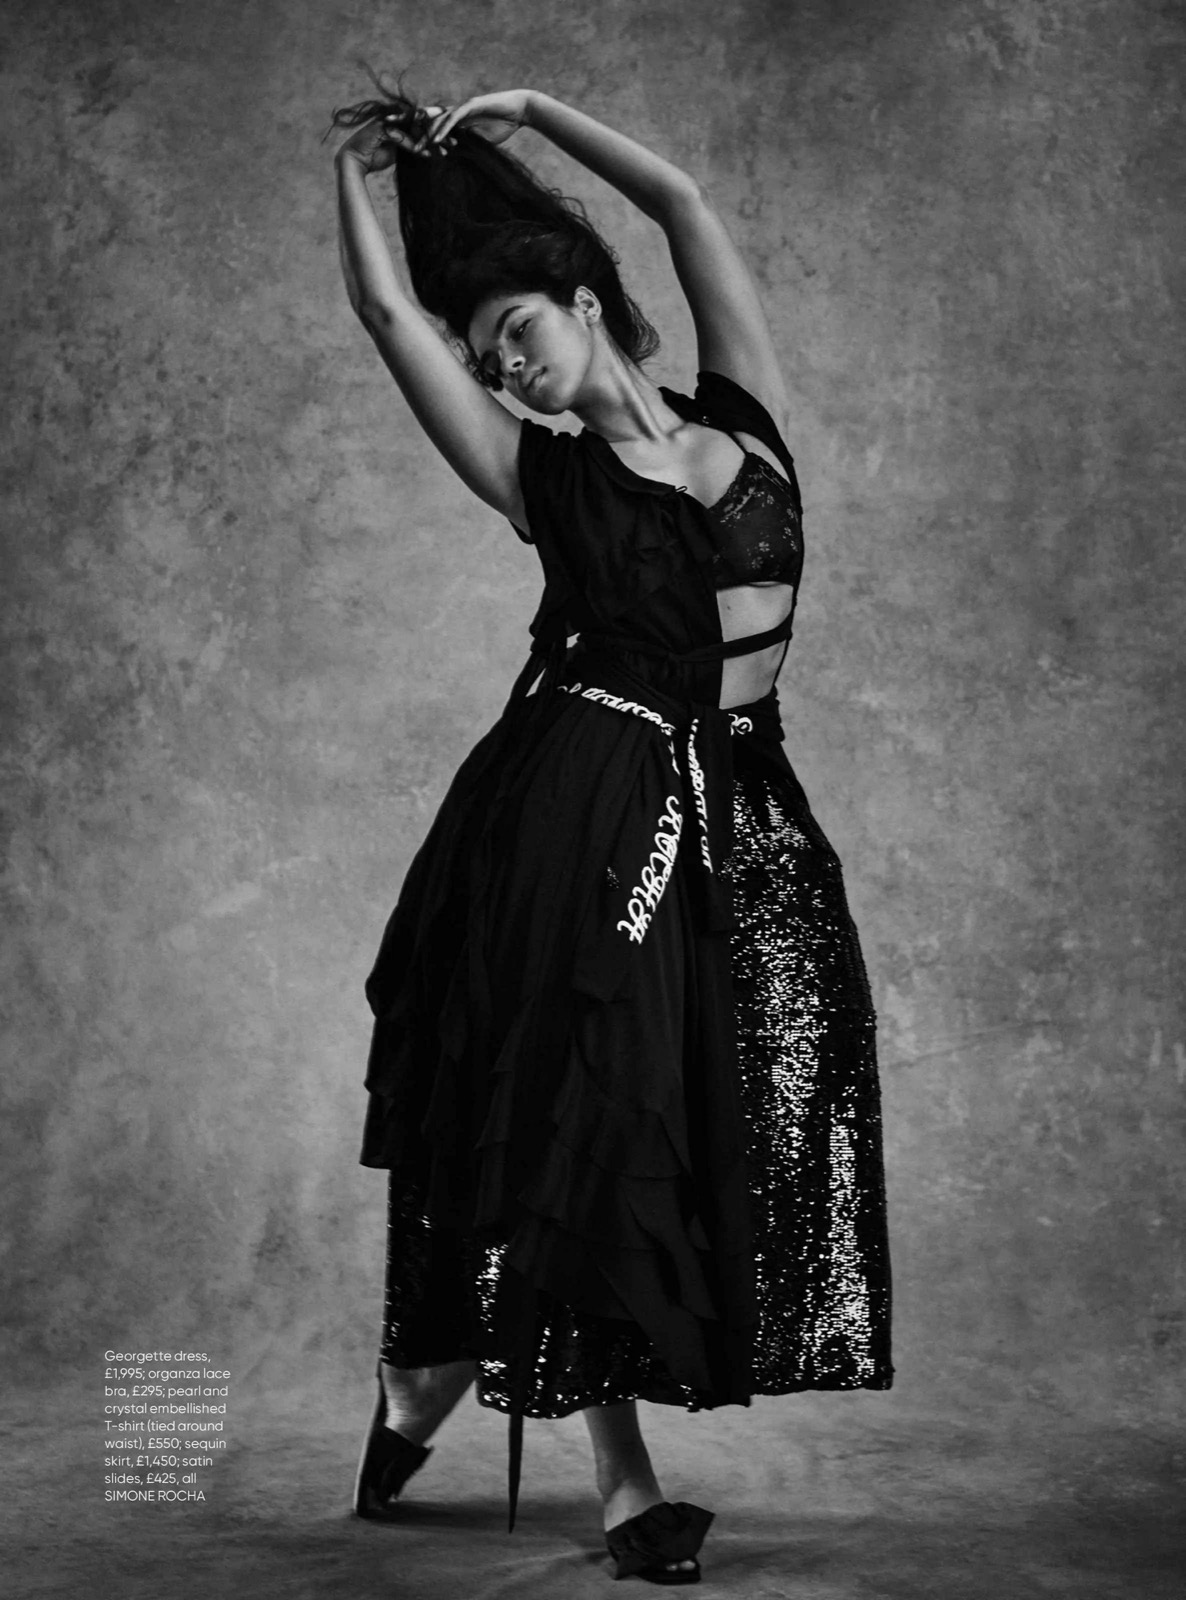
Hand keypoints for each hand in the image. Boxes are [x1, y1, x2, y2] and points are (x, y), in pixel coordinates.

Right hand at [334, 107, 456, 172]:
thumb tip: (426, 149)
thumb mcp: (398, 151)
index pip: (421, 121)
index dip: (436, 127)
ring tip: (446, 149)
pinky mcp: (382, 129)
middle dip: (438, 132)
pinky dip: (415, 147)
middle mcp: (394, 117)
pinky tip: (427, 155)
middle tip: (456, 140)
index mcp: (398, 119)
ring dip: (430, 139)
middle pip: (420, 122)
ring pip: (414, 129)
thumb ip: (410, 145)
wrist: (356, 162)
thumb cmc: (375, 157)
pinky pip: (403, 138)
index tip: (452, 136)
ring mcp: (387, 120)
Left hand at [422, 90, 532, 150]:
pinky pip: (453, 118)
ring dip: (428, 134)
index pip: (437, 128)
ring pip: (440, 119)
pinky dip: (444, 129)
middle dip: (419, 134)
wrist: (520, 111)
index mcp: (458, 120)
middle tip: (408, 148)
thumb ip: (467, 146)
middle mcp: (457, 111)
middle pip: (432, 121)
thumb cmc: (504, 125)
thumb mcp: (481, 142)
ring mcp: (463, 107)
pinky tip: (436, 139)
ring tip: (419, 147)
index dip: (425, 139)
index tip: (416, 154)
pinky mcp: (471, 105)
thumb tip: (455, 158)